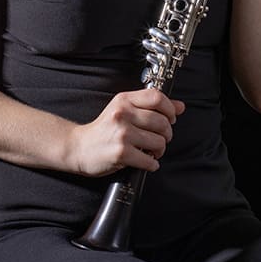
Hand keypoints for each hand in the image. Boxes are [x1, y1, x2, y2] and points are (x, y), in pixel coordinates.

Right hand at [69, 88, 185, 176]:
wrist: (80, 147)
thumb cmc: (104, 129)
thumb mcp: (124, 110)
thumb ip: (151, 106)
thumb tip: (180, 106)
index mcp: (124, 100)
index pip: (157, 97)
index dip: (170, 109)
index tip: (170, 118)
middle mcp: (123, 114)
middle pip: (162, 121)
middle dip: (167, 134)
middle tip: (160, 139)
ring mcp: (122, 133)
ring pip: (159, 141)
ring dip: (160, 150)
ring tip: (151, 151)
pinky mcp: (121, 153)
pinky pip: (149, 160)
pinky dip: (152, 164)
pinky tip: (145, 161)